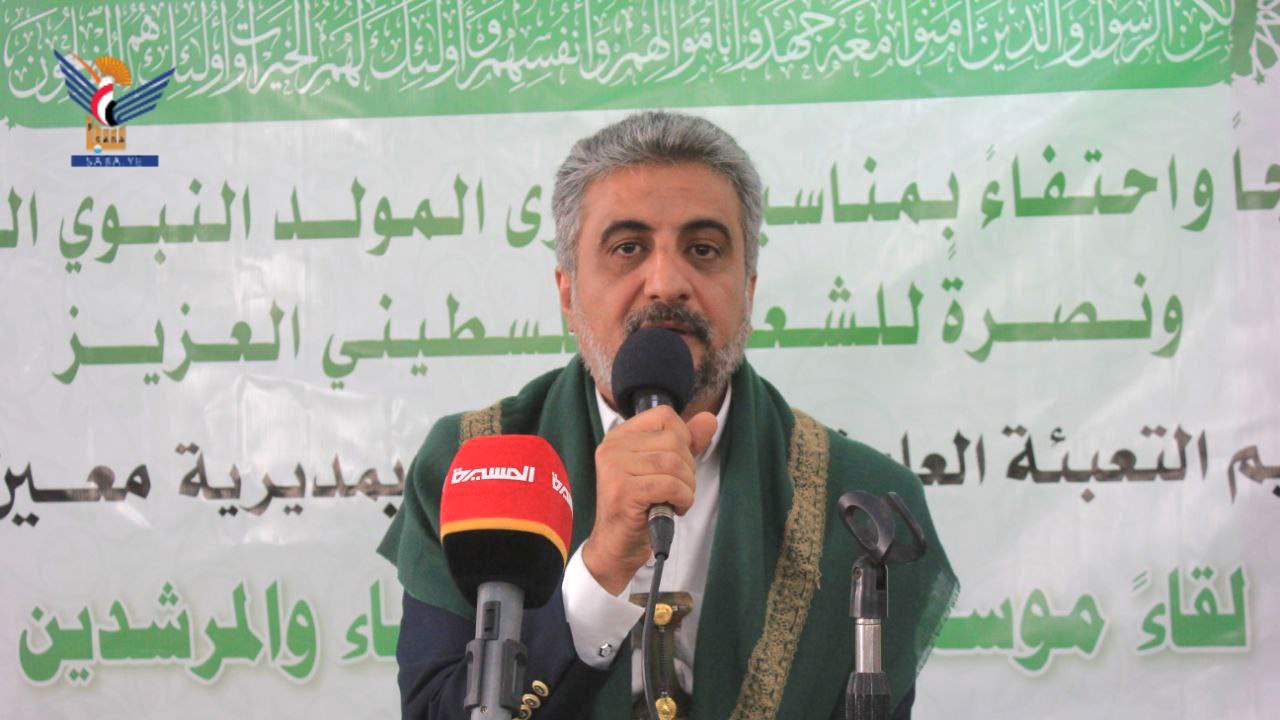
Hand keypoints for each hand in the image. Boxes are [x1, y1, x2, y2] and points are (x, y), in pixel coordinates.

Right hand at [581, 405, 716, 595]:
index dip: (683, 438)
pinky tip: (674, 509)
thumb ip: (686, 443)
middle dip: (688, 468)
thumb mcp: (664, 469)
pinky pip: (670, 485)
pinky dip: (683, 498)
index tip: (677, 464)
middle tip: (678, 489)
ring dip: (687, 486)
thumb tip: (709, 419)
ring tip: (677, 500)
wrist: (616, 547)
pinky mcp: (624, 491)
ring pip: (674, 463)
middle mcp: (612, 447)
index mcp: (619, 436)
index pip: (664, 415)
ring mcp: (614, 468)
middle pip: (673, 440)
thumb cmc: (640, 507)